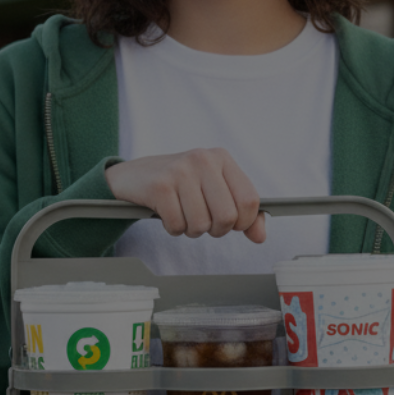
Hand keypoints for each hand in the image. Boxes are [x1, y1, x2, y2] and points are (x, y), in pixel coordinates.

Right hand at [105, 149, 265, 242]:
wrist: (133, 177)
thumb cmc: (179, 185)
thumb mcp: (214, 191)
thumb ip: (242, 213)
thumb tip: (260, 236)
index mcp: (222, 158)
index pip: (249, 199)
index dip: (244, 222)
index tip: (233, 224)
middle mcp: (203, 160)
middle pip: (227, 216)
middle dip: (217, 230)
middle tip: (205, 223)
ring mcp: (180, 171)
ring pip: (202, 224)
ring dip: (192, 230)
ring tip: (184, 215)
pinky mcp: (160, 186)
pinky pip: (178, 225)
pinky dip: (174, 228)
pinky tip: (168, 214)